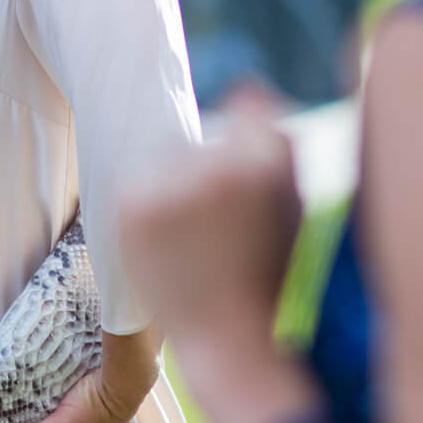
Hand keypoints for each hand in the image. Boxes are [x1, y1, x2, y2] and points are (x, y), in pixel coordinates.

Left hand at [1, 366, 138, 422]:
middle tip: (15, 420)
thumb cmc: (94, 410)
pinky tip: (40, 390)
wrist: (116, 385)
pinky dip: (52, 398)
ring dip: (45, 412)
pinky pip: (62, 402)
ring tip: (24, 404)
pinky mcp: (83, 401)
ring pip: (58, 418)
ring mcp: (83, 420)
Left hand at [119, 91, 301, 347]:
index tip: (250, 176)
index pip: (250, 107)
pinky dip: (153, 194)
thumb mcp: (292, 204)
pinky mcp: (131, 206)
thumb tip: (247, 84)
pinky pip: (141, 174)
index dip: (252, 138)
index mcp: (265, 162)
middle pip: (206, 131)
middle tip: (223, 214)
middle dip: (215, 158)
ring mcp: (167, 186)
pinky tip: (173, 234)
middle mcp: (214, 167)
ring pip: (170, 151)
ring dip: (180, 174)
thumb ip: (275, 140)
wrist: (227, 338)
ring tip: (198, 229)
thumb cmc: (271, 271)